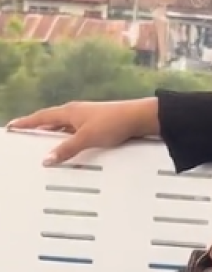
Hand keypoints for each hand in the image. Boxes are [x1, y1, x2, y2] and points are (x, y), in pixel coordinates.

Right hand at [7, 98, 159, 165]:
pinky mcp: (97, 124)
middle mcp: (76, 112)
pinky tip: (68, 147)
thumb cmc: (113, 122)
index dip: (25, 123)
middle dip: (36, 129)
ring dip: (52, 135)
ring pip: (63, 127)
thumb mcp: (86, 138)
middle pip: (51, 121)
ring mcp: (87, 117)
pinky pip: (75, 131)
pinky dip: (67, 139)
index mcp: (69, 112)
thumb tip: (46, 160)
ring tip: (41, 145)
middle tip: (23, 136)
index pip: (41, 117)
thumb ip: (66, 149)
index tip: (12, 126)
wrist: (140, 118)